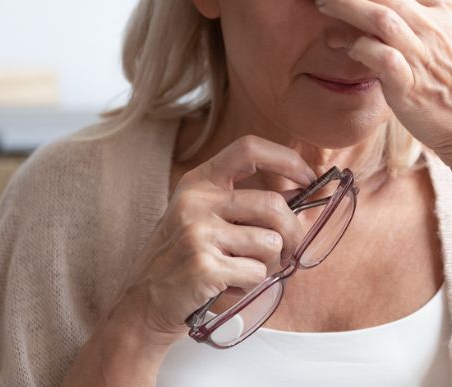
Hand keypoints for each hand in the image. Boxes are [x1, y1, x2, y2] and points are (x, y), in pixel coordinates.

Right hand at [108, 135, 316, 347]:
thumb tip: (302, 198)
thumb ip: (243, 204)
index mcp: (199, 182)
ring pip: (270, 244)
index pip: (249, 149)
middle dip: (294, 233)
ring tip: (244, 271)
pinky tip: (228, 286)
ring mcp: (198, 233)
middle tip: (291, 251)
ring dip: (270, 265)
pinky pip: (256, 274)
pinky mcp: (203, 266)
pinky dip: (251, 285)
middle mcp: (196, 202)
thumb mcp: (202, 217)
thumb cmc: (183, 259)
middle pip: (273, 205)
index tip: (307, 177)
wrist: (144, 303)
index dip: (285, 159)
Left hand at [300, 0, 451, 164]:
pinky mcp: (411, 85)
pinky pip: (379, 56)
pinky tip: (341, 45)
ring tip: (320, 5)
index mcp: (443, 6)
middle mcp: (434, 24)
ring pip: (378, 15)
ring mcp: (423, 53)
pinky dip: (356, 46)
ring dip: (343, 5)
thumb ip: (426, 4)